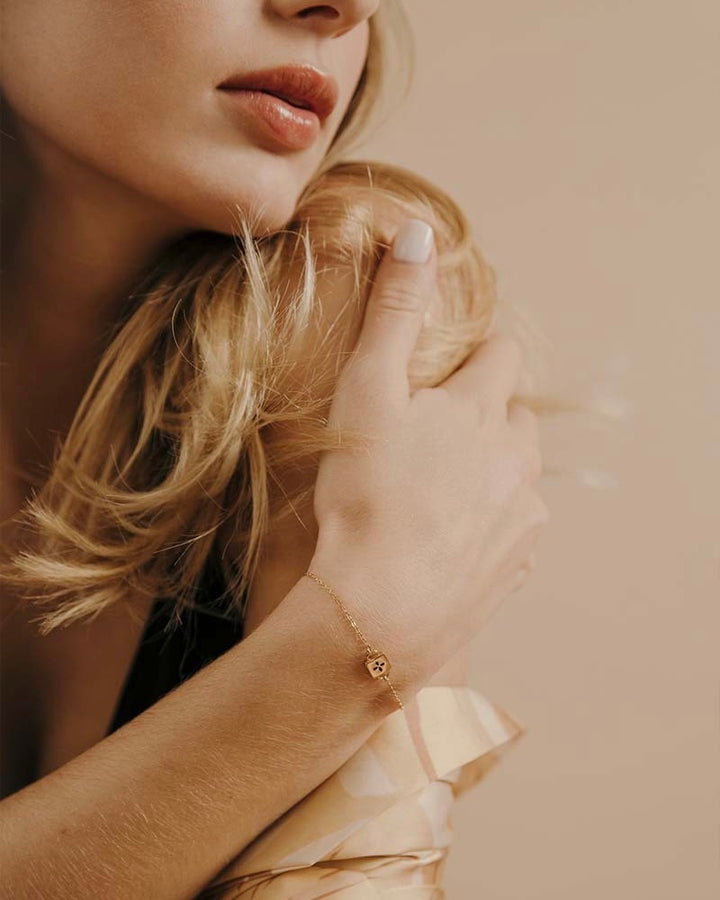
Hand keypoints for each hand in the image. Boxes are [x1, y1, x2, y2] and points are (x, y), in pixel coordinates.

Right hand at [307, 219, 547, 694]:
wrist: (383, 608)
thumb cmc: (366, 494)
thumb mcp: (367, 390)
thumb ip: (393, 311)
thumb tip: (418, 233)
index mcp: (481, 410)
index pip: (500, 356)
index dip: (474, 354)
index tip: (446, 367)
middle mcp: (515, 458)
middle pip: (516, 415)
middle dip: (486, 411)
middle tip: (436, 429)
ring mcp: (522, 515)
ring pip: (518, 472)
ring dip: (492, 466)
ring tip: (442, 485)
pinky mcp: (516, 564)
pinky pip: (514, 527)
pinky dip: (490, 519)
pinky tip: (451, 534)